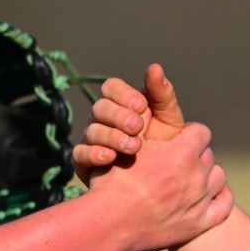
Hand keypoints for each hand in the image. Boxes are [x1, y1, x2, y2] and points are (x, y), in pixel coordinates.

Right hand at [73, 63, 185, 179]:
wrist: (162, 183)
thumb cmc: (166, 146)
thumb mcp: (169, 119)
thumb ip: (162, 94)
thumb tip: (154, 67)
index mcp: (123, 105)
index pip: (111, 87)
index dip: (123, 94)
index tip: (142, 106)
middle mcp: (105, 120)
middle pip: (100, 107)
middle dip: (119, 116)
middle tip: (138, 127)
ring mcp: (93, 140)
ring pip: (92, 130)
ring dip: (113, 136)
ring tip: (134, 147)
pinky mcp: (86, 162)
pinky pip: (80, 153)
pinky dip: (95, 153)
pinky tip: (111, 157)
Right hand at [84, 119, 232, 250]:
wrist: (108, 223)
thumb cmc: (113, 182)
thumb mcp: (127, 144)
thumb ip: (145, 123)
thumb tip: (149, 102)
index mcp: (182, 152)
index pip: (200, 131)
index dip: (187, 134)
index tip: (176, 141)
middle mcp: (196, 175)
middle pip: (207, 154)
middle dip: (194, 155)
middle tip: (175, 163)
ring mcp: (200, 200)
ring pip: (218, 177)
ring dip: (206, 175)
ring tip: (188, 179)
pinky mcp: (199, 223)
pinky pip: (224, 205)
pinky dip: (219, 198)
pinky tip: (208, 195)